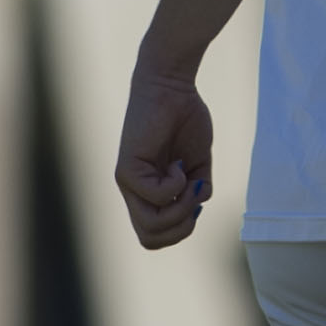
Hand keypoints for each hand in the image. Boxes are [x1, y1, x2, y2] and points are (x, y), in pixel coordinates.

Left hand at [112, 56, 217, 249]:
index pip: (154, 236)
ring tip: (189, 181)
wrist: (171, 86)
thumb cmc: (185, 119)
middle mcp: (133, 192)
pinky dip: (178, 184)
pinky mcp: (127, 170)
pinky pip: (157, 196)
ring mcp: (128, 183)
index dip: (181, 229)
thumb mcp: (198, 163)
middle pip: (151, 239)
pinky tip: (179, 163)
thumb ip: (197, 190)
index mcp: (147, 193)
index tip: (197, 201)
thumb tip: (196, 208)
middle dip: (183, 226)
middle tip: (194, 198)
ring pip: (151, 225)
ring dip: (181, 208)